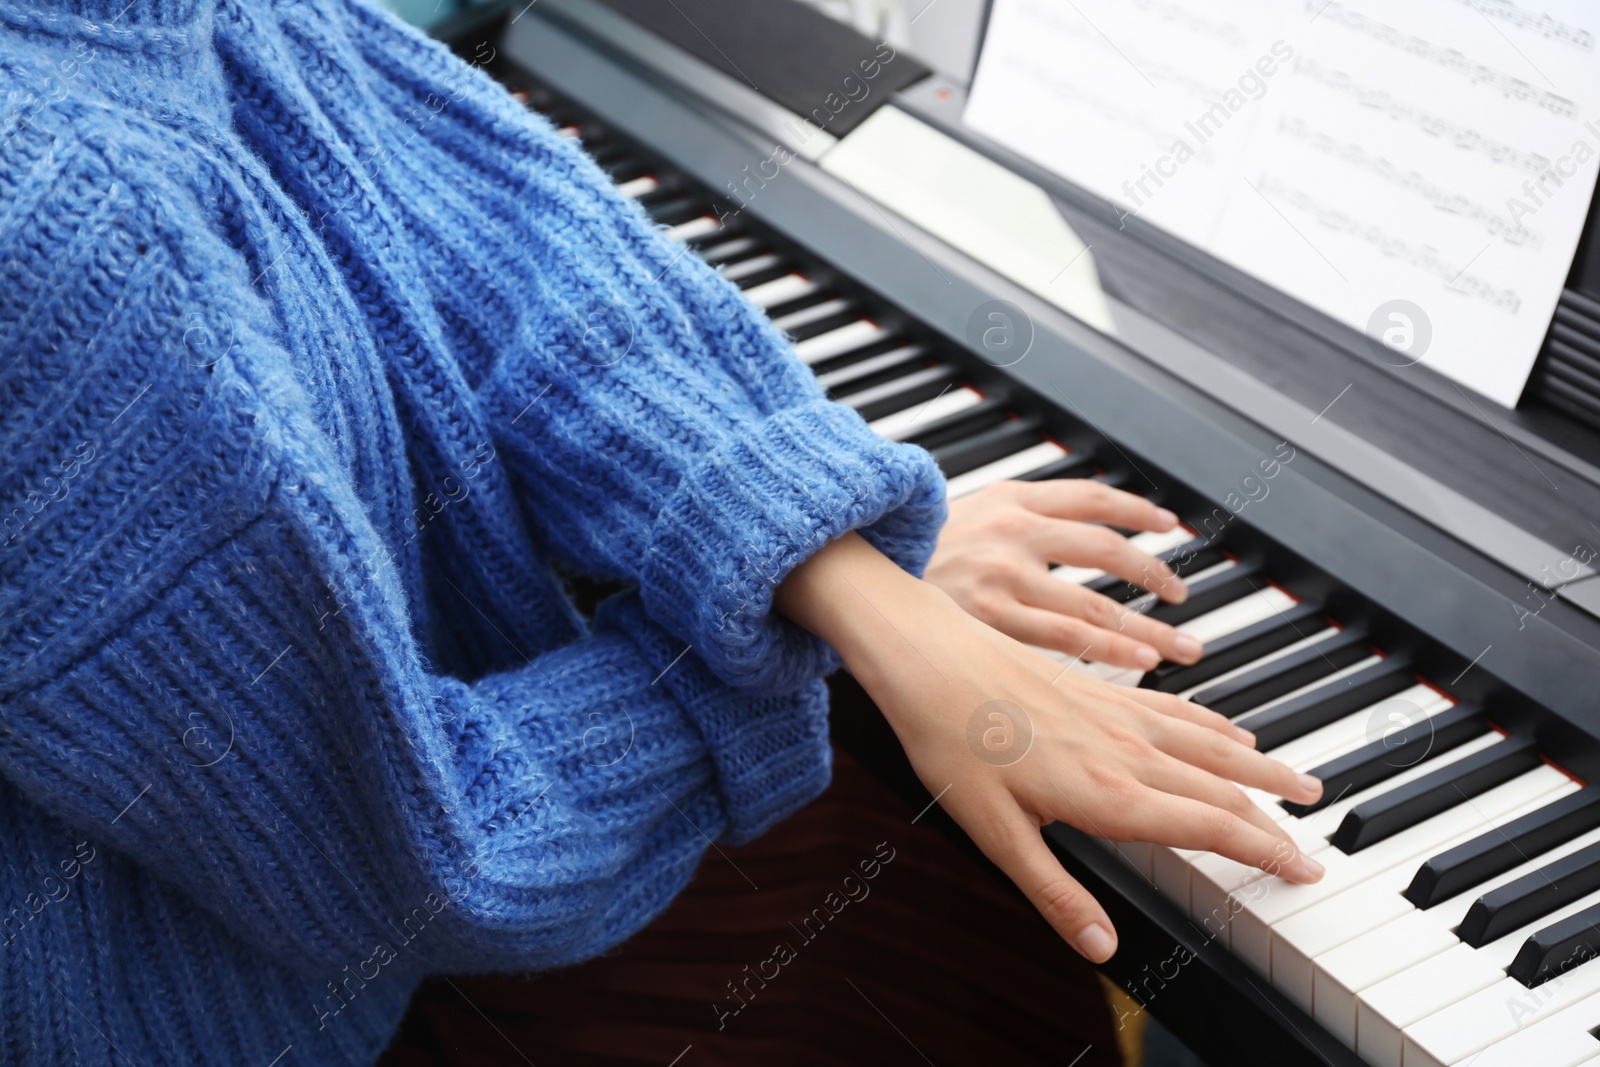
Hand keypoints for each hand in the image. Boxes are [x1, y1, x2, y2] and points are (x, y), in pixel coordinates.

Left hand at [776, 534, 1323, 962]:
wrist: (928, 658)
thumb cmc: (953, 744)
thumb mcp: (995, 834)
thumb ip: (1054, 892)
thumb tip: (1101, 947)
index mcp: (1109, 793)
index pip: (1208, 828)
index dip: (1263, 851)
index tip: (1304, 870)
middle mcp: (1125, 750)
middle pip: (1220, 787)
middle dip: (1274, 814)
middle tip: (1319, 834)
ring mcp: (1115, 714)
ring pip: (1208, 743)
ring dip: (1256, 766)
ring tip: (1295, 781)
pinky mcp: (1097, 689)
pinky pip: (1175, 710)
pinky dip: (1214, 725)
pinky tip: (1227, 729)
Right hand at [924, 479, 1201, 670]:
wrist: (852, 571)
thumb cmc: (912, 552)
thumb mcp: (967, 513)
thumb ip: (1019, 517)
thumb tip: (1078, 526)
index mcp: (1009, 498)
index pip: (1092, 498)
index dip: (1138, 511)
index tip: (1169, 527)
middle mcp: (1010, 533)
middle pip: (1105, 549)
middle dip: (1153, 574)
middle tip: (1181, 595)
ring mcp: (1000, 579)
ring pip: (1093, 604)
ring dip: (1146, 628)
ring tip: (1180, 648)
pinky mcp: (987, 621)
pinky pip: (1064, 640)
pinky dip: (1109, 650)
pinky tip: (1138, 662)